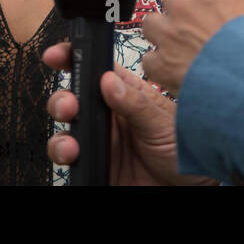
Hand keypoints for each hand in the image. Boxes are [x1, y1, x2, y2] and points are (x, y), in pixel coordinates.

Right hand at [42, 42, 214, 185]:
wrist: (187, 188)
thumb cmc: (184, 150)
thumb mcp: (162, 122)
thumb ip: (135, 104)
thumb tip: (108, 81)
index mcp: (126, 92)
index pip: (96, 67)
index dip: (74, 56)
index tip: (56, 55)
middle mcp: (109, 113)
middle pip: (73, 95)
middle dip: (63, 97)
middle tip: (70, 106)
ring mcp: (99, 138)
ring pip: (66, 124)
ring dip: (61, 129)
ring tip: (71, 141)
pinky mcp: (93, 162)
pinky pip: (66, 154)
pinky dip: (61, 151)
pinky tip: (73, 154)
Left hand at [141, 0, 243, 96]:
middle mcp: (184, 4)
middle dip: (183, 7)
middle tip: (199, 24)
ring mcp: (169, 33)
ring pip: (152, 22)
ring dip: (164, 32)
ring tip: (181, 47)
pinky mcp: (161, 62)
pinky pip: (149, 59)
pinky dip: (160, 65)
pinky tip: (176, 71)